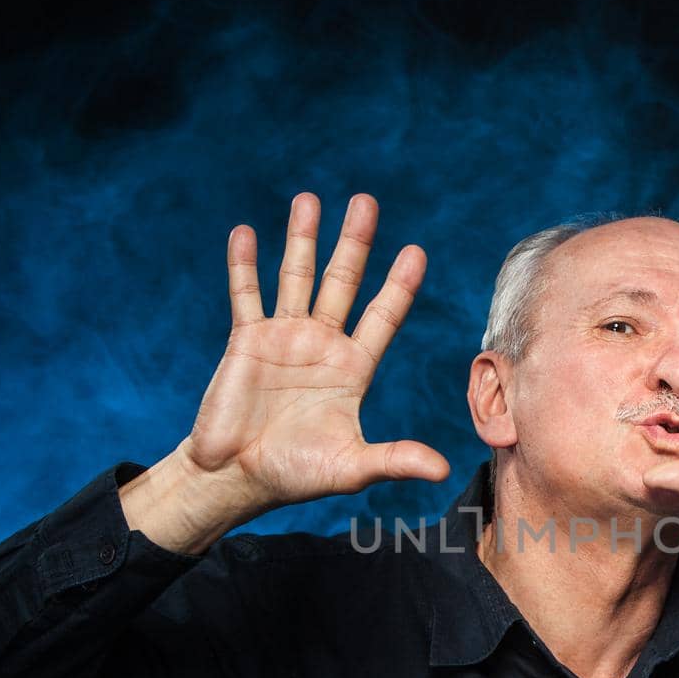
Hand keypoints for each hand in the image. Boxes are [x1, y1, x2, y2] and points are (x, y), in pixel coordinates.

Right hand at [181, 192, 449, 513]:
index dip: (398, 286)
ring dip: (302, 238)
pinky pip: (245, 294)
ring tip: (309, 199)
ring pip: (296, 276)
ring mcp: (283, 338)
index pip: (382, 317)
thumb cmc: (295, 474)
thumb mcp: (351, 467)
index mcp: (353, 369)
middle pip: (342, 282)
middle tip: (365, 202)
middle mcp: (322, 345)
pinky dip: (244, 265)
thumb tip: (442, 471)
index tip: (415, 251)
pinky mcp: (246, 340)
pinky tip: (247, 232)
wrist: (236, 478)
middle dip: (354, 243)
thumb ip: (394, 460)